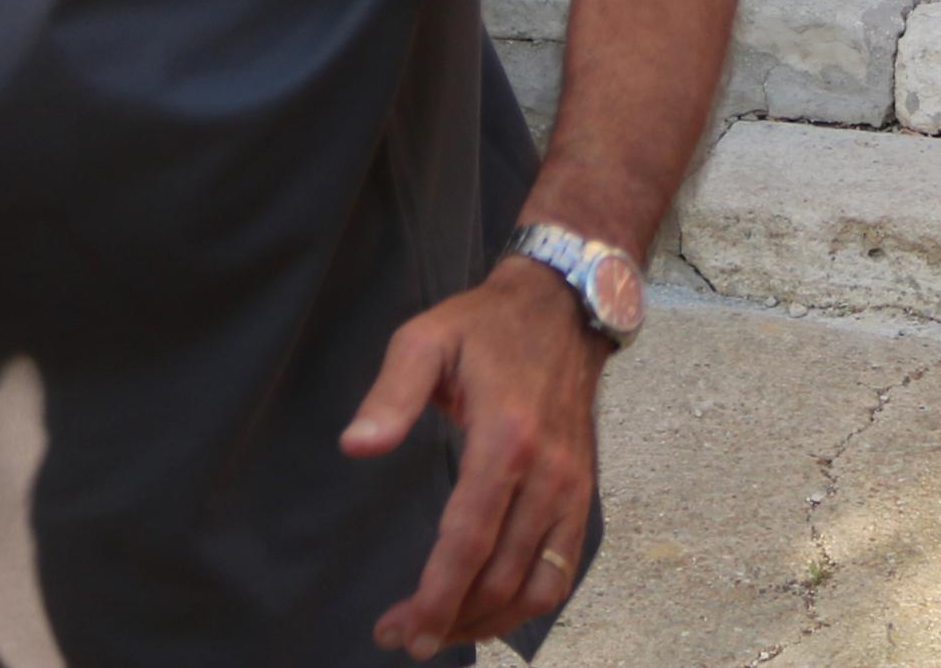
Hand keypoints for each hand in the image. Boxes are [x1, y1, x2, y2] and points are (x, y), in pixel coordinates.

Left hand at [343, 259, 604, 655]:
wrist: (564, 307)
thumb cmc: (485, 326)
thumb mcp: (426, 339)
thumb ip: (391, 394)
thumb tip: (356, 446)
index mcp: (505, 440)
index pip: (469, 542)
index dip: (435, 596)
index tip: (401, 631)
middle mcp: (548, 474)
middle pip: (501, 576)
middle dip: (451, 619)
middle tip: (403, 638)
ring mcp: (573, 488)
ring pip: (538, 585)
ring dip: (490, 620)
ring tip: (444, 633)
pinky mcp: (584, 492)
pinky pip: (564, 568)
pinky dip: (531, 602)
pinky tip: (492, 610)